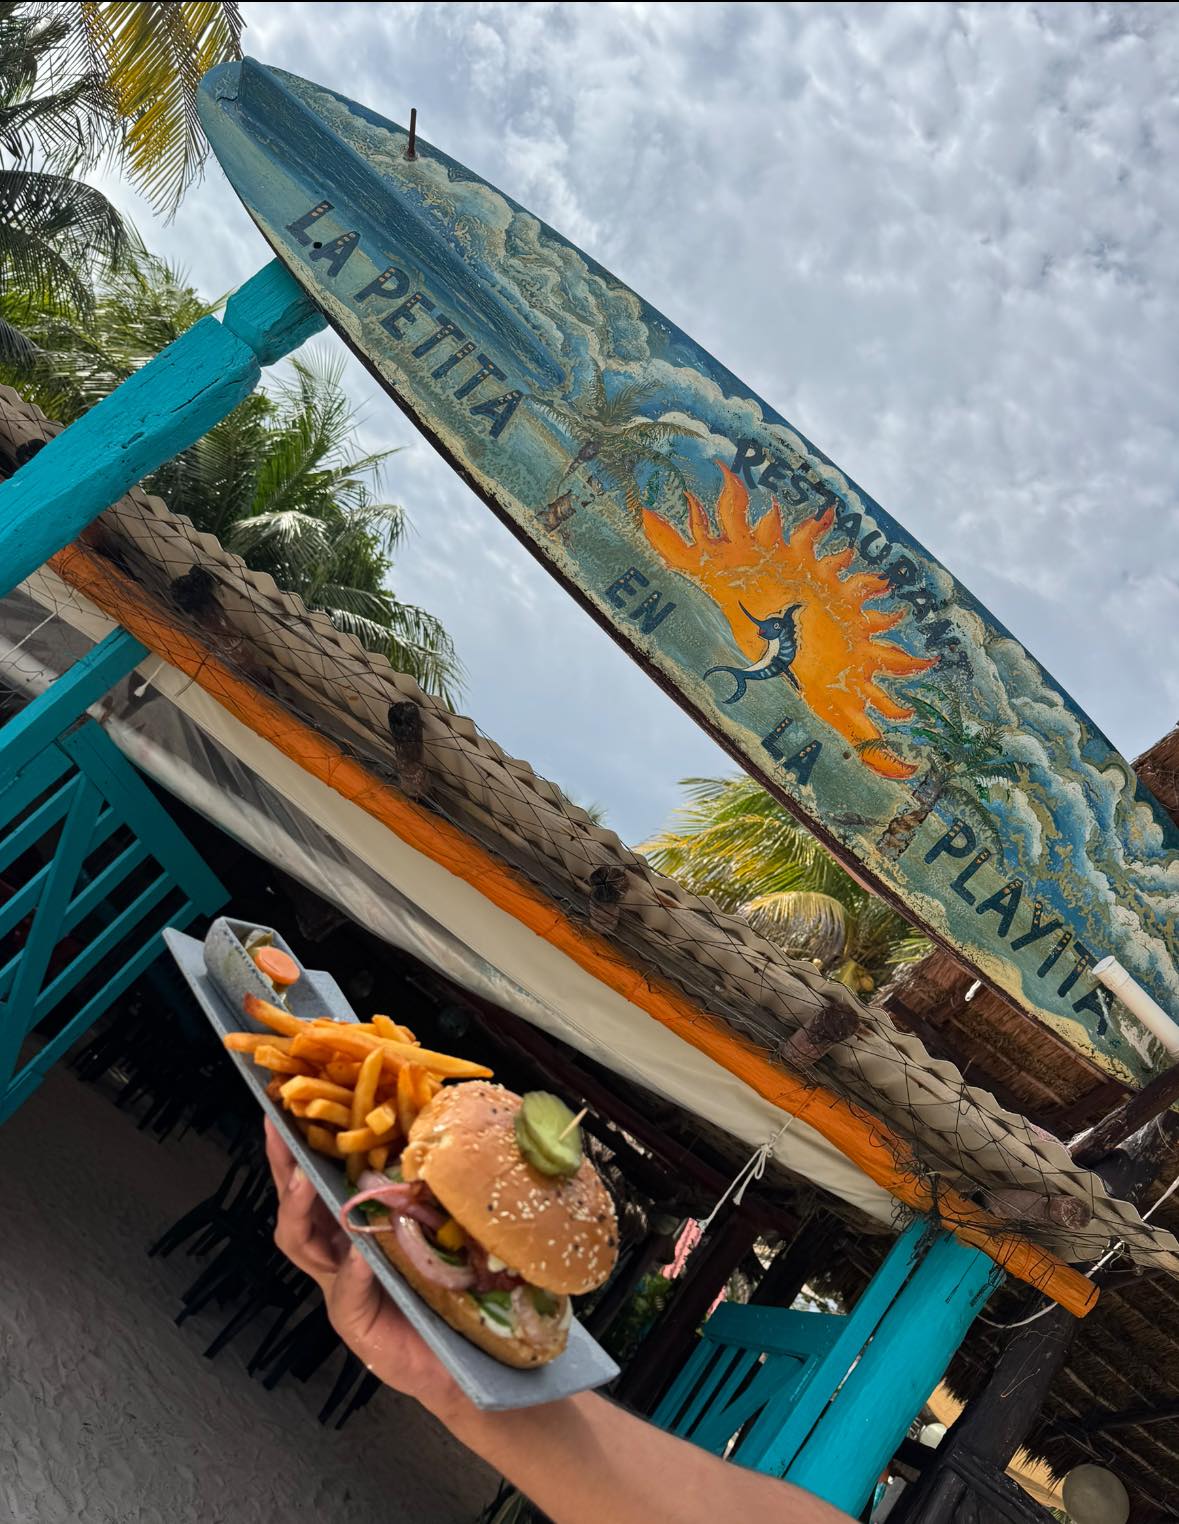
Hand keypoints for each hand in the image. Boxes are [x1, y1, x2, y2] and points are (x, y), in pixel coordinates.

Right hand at [264, 1119, 464, 1420]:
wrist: (459, 1356)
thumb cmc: (445, 1286)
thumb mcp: (434, 1225)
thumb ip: (423, 1188)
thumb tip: (434, 1122)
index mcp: (351, 1223)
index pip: (314, 1177)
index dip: (295, 1145)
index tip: (282, 1107)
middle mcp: (336, 1252)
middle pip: (294, 1206)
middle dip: (283, 1168)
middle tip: (280, 1132)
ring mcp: (340, 1287)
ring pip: (302, 1244)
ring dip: (304, 1209)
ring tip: (307, 1181)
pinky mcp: (354, 1322)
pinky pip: (346, 1293)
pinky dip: (351, 1272)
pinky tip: (358, 1255)